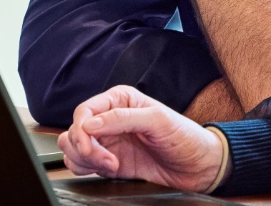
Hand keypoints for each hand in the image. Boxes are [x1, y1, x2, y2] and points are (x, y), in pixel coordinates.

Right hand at [59, 85, 226, 191]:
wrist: (197, 166)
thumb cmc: (184, 137)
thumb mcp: (157, 120)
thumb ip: (122, 119)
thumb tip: (89, 124)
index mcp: (120, 100)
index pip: (84, 111)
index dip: (81, 129)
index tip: (89, 145)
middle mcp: (110, 119)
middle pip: (74, 131)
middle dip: (85, 148)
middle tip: (108, 160)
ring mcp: (108, 142)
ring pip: (73, 148)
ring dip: (85, 160)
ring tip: (112, 165)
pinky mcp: (109, 162)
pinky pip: (82, 165)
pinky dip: (88, 169)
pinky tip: (111, 169)